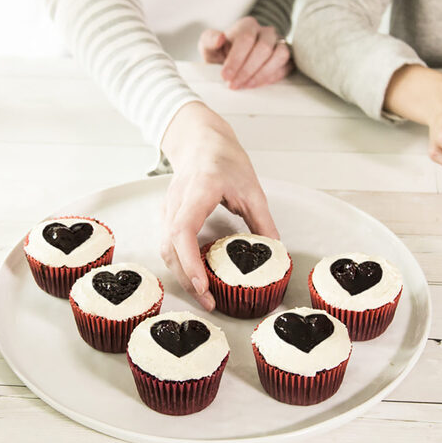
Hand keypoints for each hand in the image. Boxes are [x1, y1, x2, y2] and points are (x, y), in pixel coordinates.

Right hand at [159, 101, 278, 309]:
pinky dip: (181, 264)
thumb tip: (275, 252)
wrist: (200, 141)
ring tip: (205, 296)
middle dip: (187, 279)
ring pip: (166, 250)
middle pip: (170, 248)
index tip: (202, 285)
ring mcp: (168, 209)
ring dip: (183, 275)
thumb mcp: (252, 189)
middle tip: (209, 302)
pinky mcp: (168, 216)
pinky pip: (169, 245)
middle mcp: (176, 202)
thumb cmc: (224, 159)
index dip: (190, 262)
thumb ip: (262, 222)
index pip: (183, 231)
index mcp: (197, 191)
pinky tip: (197, 276)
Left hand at [198, 16, 293, 89]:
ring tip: (247, 85)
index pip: (246, 38)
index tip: (225, 76)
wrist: (234, 62)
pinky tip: (257, 85)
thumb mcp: (209, 46)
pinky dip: (272, 77)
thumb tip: (220, 38)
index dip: (236, 59)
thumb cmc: (222, 53)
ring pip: (280, 55)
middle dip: (247, 70)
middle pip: (264, 48)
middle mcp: (266, 32)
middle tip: (234, 84)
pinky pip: (286, 66)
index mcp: (247, 25)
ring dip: (262, 74)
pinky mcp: (287, 58)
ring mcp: (279, 43)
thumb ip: (210, 40)